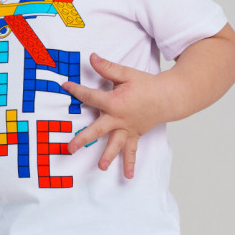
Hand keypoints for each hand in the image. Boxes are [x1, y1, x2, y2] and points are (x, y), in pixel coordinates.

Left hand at [62, 54, 164, 178]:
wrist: (168, 96)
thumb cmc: (147, 85)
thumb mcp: (126, 74)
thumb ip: (108, 68)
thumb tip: (91, 58)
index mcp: (115, 102)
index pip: (91, 97)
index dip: (77, 90)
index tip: (66, 86)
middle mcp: (119, 119)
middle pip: (98, 130)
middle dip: (83, 139)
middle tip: (70, 148)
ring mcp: (127, 129)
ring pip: (115, 145)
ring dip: (108, 156)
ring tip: (101, 167)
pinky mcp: (134, 135)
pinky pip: (132, 151)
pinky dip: (131, 163)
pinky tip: (128, 176)